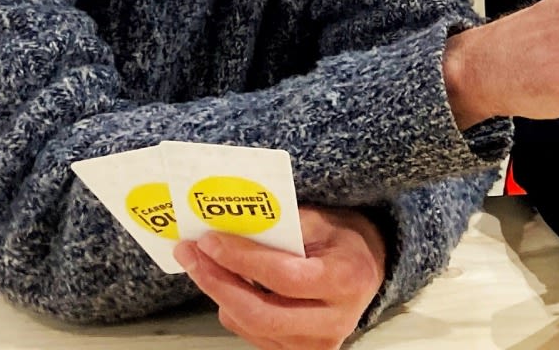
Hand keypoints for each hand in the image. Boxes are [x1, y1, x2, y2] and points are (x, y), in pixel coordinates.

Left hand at [173, 206, 387, 349]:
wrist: (366, 271)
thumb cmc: (343, 241)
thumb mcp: (323, 221)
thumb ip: (283, 225)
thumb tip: (230, 225)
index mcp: (345, 281)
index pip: (285, 277)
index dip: (242, 260)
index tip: (210, 240)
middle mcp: (334, 321)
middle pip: (261, 313)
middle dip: (218, 283)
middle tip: (191, 254)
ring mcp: (316, 344)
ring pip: (251, 326)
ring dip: (220, 293)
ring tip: (203, 263)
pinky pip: (253, 334)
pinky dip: (234, 307)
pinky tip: (229, 283)